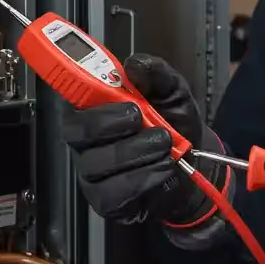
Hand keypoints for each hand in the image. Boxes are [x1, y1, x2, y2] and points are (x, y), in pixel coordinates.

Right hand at [61, 54, 224, 224]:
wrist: (195, 165)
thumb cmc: (174, 125)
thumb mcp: (172, 92)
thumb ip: (156, 74)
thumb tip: (134, 64)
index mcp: (94, 106)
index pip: (69, 93)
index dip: (77, 88)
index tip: (108, 89)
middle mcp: (86, 139)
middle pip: (75, 130)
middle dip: (109, 123)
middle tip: (141, 118)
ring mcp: (92, 171)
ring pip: (96, 163)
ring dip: (134, 152)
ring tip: (164, 145)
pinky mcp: (105, 199)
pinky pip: (111, 193)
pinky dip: (141, 179)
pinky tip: (162, 169)